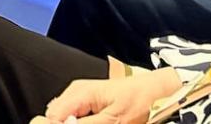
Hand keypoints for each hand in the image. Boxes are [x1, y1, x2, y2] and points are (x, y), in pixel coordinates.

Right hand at [39, 68, 179, 123]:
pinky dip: (79, 121)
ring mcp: (80, 94)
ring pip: (63, 115)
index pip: (54, 115)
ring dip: (73, 123)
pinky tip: (94, 123)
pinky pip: (73, 113)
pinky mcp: (87, 99)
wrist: (156, 91)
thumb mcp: (115, 120)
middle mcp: (75, 91)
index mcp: (80, 93)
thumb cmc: (140, 103)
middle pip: (55, 115)